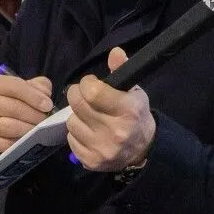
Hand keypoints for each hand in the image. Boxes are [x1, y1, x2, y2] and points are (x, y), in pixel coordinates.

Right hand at [0, 71, 53, 155]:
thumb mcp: (18, 89)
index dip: (33, 96)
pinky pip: (0, 143)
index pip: (14, 86)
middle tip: (45, 121)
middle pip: (13, 107)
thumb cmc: (4, 103)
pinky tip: (24, 141)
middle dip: (34, 115)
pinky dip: (15, 143)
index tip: (48, 105)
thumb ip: (35, 86)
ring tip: (38, 130)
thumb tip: (45, 93)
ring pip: (7, 126)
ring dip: (27, 129)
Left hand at [66, 47, 155, 173]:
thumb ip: (122, 69)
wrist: (143, 149)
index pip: (92, 91)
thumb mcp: (134, 91)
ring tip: (89, 117)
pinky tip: (89, 132)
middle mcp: (115, 131)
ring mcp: (102, 149)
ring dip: (77, 116)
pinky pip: (70, 140)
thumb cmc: (135, 115)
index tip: (91, 84)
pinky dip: (77, 134)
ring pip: (71, 122)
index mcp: (128, 110)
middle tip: (85, 97)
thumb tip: (115, 52)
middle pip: (77, 104)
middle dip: (77, 96)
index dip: (87, 83)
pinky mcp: (91, 162)